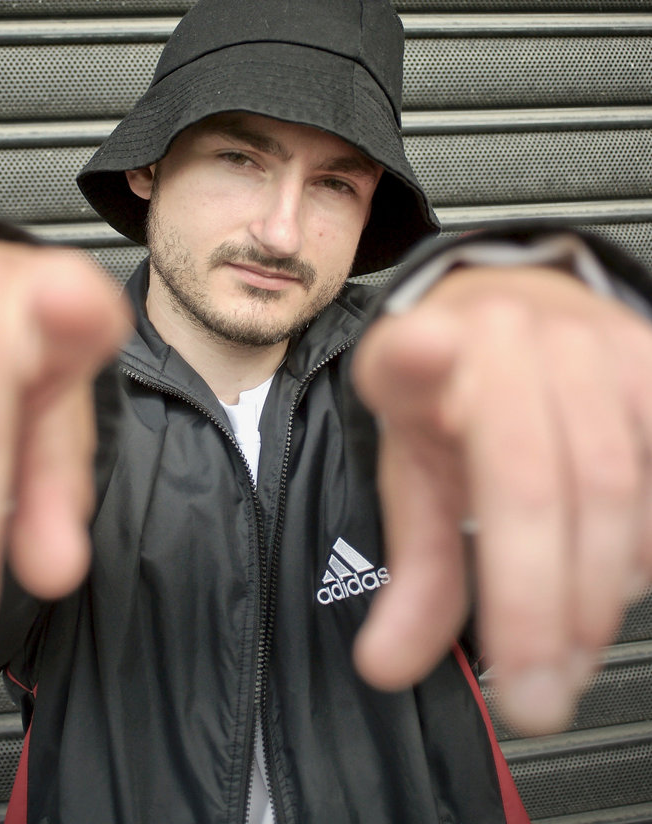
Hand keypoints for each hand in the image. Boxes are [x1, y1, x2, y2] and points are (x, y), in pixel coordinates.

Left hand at [351, 265, 651, 734]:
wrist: (520, 314)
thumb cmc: (456, 404)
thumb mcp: (419, 476)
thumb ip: (416, 572)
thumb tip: (387, 667)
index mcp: (412, 358)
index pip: (409, 350)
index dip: (417, 354)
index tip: (422, 352)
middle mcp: (499, 333)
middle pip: (530, 474)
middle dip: (537, 604)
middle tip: (535, 700)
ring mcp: (581, 338)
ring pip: (613, 480)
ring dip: (600, 591)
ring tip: (573, 656)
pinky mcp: (648, 356)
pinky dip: (647, 546)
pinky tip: (623, 585)